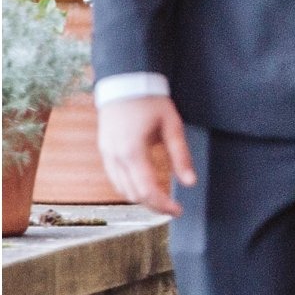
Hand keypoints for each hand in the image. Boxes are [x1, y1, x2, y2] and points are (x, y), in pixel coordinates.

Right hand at [97, 96, 195, 216]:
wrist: (125, 84)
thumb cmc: (151, 102)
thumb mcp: (173, 127)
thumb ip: (181, 156)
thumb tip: (190, 182)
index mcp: (132, 150)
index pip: (146, 189)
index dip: (163, 204)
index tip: (178, 210)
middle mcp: (115, 156)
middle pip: (133, 194)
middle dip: (153, 205)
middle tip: (173, 209)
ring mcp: (106, 154)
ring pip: (121, 189)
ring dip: (141, 199)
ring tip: (162, 200)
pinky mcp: (105, 152)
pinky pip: (115, 178)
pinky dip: (130, 188)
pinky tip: (146, 187)